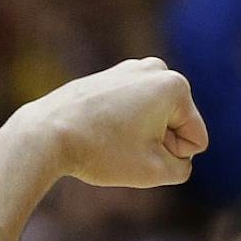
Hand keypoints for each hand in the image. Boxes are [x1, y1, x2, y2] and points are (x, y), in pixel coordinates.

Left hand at [14, 59, 206, 188]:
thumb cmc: (102, 151)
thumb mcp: (157, 172)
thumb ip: (183, 167)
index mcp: (176, 86)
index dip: (172, 158)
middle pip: (177, 127)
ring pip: (155, 121)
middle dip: (157, 143)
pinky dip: (122, 127)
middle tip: (122, 145)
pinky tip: (99, 129)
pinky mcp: (110, 77)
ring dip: (141, 136)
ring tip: (111, 136)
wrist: (45, 134)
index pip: (195, 141)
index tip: (139, 152)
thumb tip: (175, 154)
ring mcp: (131, 69)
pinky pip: (133, 113)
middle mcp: (157, 69)